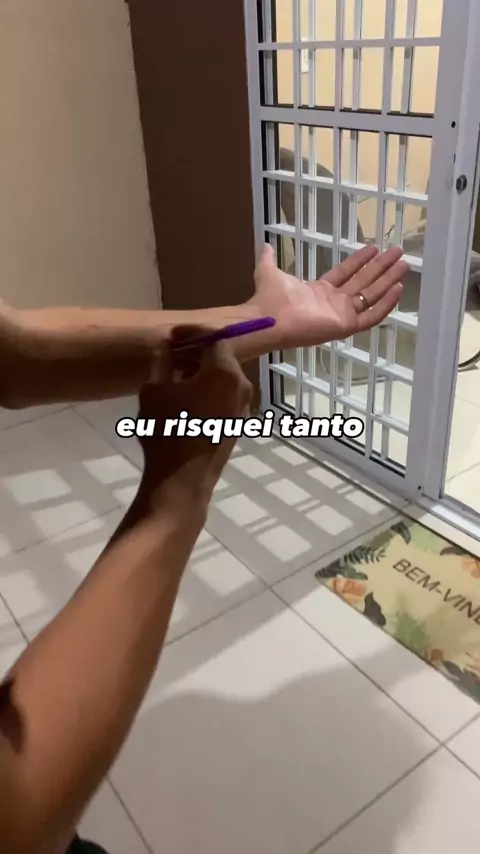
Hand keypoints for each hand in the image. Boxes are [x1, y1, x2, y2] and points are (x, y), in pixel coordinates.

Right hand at [137, 330, 251, 511]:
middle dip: (199, 352)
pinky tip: (189, 398)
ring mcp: (244, 407)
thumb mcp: (154, 389)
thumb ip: (162, 362)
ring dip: (204, 371)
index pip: (213, 338)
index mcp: (224, 372)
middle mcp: (242, 386)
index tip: (173, 335)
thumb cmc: (166, 431)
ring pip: (225, 378)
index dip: (191, 333)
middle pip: (222, 357)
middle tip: (174, 353)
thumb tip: (167, 348)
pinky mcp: (239, 424)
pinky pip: (226, 396)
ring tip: (178, 375)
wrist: (181, 481)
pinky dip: (210, 389)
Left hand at [250, 243, 407, 349]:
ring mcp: (342, 314)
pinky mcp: (347, 325)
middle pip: (364, 282)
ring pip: (372, 296)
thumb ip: (269, 259)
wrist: (270, 318)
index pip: (346, 273)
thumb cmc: (270, 298)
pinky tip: (398, 288)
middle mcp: (334, 302)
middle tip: (399, 253)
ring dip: (388, 280)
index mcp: (320, 291)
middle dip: (381, 267)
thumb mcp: (269, 272)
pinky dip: (385, 304)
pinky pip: (371, 316)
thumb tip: (264, 245)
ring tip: (404, 265)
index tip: (375, 247)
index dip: (360, 260)